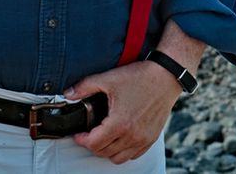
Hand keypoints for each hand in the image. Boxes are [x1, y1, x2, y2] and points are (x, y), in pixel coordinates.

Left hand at [66, 61, 182, 163]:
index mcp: (119, 123)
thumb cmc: (141, 77)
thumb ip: (85, 86)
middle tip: (89, 133)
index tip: (79, 134)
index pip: (93, 144)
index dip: (81, 140)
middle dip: (92, 144)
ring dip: (107, 150)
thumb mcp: (109, 79)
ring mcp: (143, 139)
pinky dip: (123, 151)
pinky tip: (120, 138)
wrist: (166, 76)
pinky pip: (133, 155)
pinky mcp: (151, 138)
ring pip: (118, 158)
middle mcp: (132, 135)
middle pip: (103, 153)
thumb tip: (68, 94)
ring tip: (104, 136)